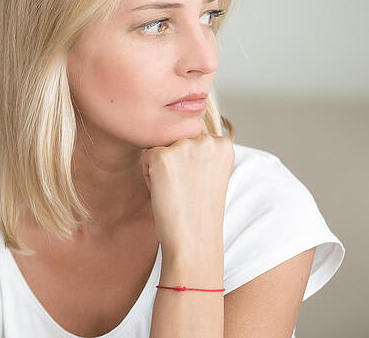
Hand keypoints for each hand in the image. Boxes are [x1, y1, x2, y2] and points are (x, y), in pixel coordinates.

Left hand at [140, 133, 233, 259]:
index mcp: (223, 143)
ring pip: (160, 147)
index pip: (191, 139)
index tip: (198, 185)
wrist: (194, 239)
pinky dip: (149, 176)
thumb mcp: (210, 172)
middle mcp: (207, 140)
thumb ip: (202, 150)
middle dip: (175, 163)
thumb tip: (181, 129)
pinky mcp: (162, 156)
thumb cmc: (200, 210)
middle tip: (186, 190)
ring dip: (162, 168)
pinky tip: (165, 192)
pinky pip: (146, 157)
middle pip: (175, 140)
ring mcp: (184, 146)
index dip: (189, 164)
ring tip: (177, 191)